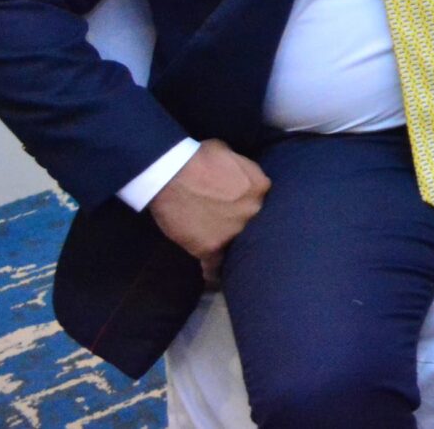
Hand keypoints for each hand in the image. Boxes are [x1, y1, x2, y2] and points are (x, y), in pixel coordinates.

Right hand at [147, 140, 270, 283]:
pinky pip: (215, 266)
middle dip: (243, 225)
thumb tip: (239, 174)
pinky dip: (213, 272)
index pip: (262, 201)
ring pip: (236, 245)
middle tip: (228, 226)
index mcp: (261, 187)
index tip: (242, 209)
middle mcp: (254, 211)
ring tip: (224, 253)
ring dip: (229, 246)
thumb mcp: (229, 153)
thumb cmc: (198, 158)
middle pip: (253, 224)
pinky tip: (213, 279)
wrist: (171, 174)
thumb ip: (241, 169)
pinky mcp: (211, 248)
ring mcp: (234, 231)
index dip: (250, 205)